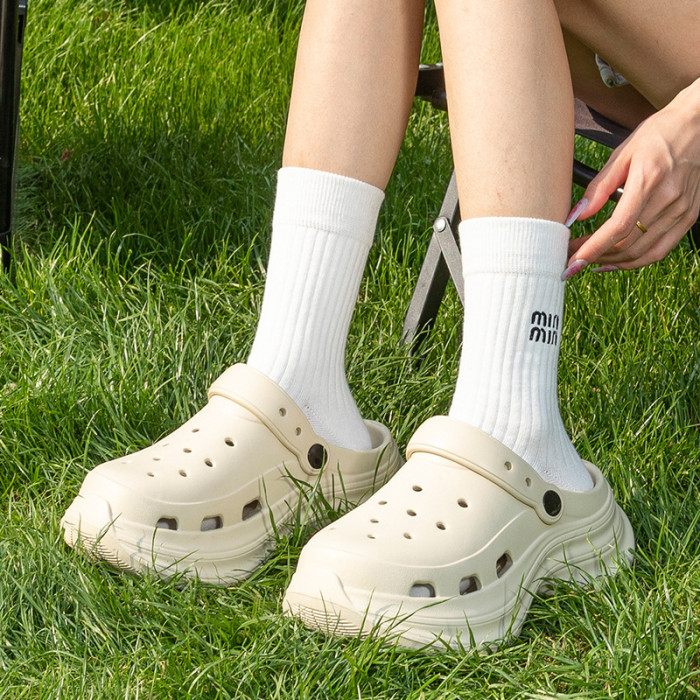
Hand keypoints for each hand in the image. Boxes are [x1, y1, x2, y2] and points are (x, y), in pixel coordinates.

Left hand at [567, 77, 699, 270]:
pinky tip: (615, 260)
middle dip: (595, 256)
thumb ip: (599, 187)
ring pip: (642, 252)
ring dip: (612, 261)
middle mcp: (669, 199)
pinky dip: (635, 261)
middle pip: (628, 243)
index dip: (593, 248)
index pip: (619, 226)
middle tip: (572, 257)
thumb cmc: (658, 134)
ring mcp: (682, 210)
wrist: (698, 124)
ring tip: (590, 261)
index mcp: (649, 180)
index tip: (572, 260)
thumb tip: (577, 215)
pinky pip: (660, 250)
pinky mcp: (689, 217)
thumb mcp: (622, 153)